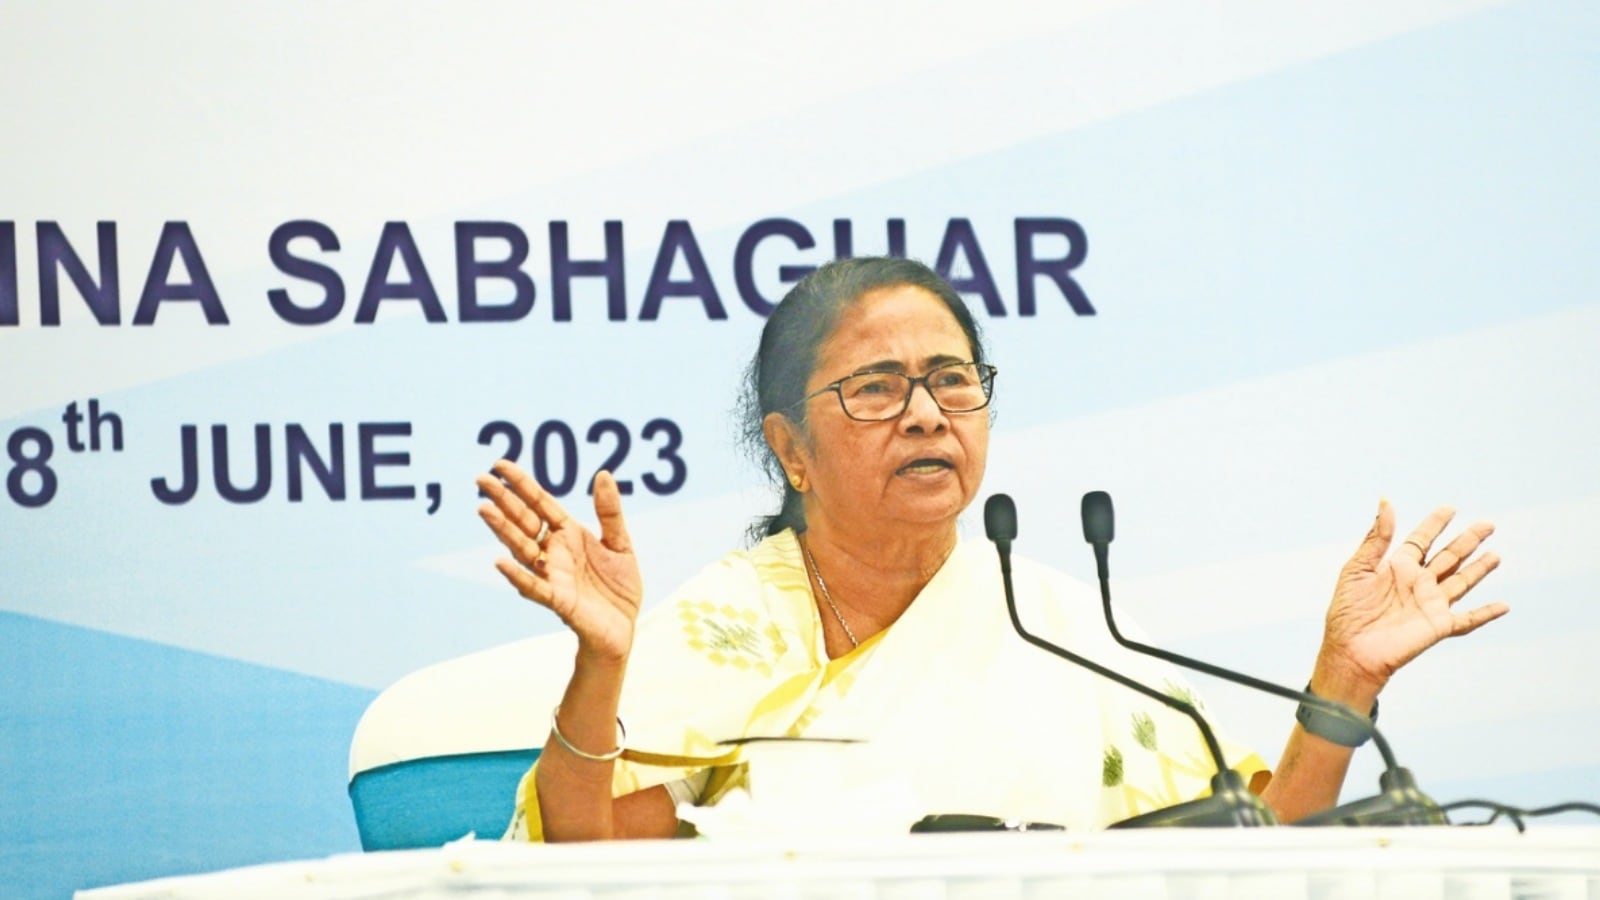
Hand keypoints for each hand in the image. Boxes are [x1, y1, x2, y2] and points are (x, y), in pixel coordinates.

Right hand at [476, 460, 642, 662]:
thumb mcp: (620, 543)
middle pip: (524, 521)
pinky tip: (500, 562)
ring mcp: (552, 575)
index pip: (540, 504)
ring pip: (523, 549)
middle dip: (503, 501)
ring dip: (503, 531)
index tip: (499, 464)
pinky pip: (535, 587)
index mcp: (567, 534)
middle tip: (480, 479)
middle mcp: (554, 552)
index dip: (522, 484)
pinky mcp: (559, 601)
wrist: (624, 628)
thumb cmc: (618, 587)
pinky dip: (518, 576)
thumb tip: (603, 473)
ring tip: (484, 510)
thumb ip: (609, 511)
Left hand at [1317, 500, 1506, 697]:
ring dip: (1480, 568)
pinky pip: (1468, 619)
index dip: (1435, 524)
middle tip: (1488, 524)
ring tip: (1496, 555)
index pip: (1422, 540)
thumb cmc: (1347, 612)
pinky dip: (1486, 613)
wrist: (1351, 651)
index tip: (1450, 508)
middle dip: (1467, 540)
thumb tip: (1385, 502)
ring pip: (1461, 581)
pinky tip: (1503, 606)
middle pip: (1448, 557)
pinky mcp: (1438, 626)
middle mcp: (1417, 583)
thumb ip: (1376, 537)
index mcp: (1397, 568)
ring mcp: (1430, 604)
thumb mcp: (1358, 568)